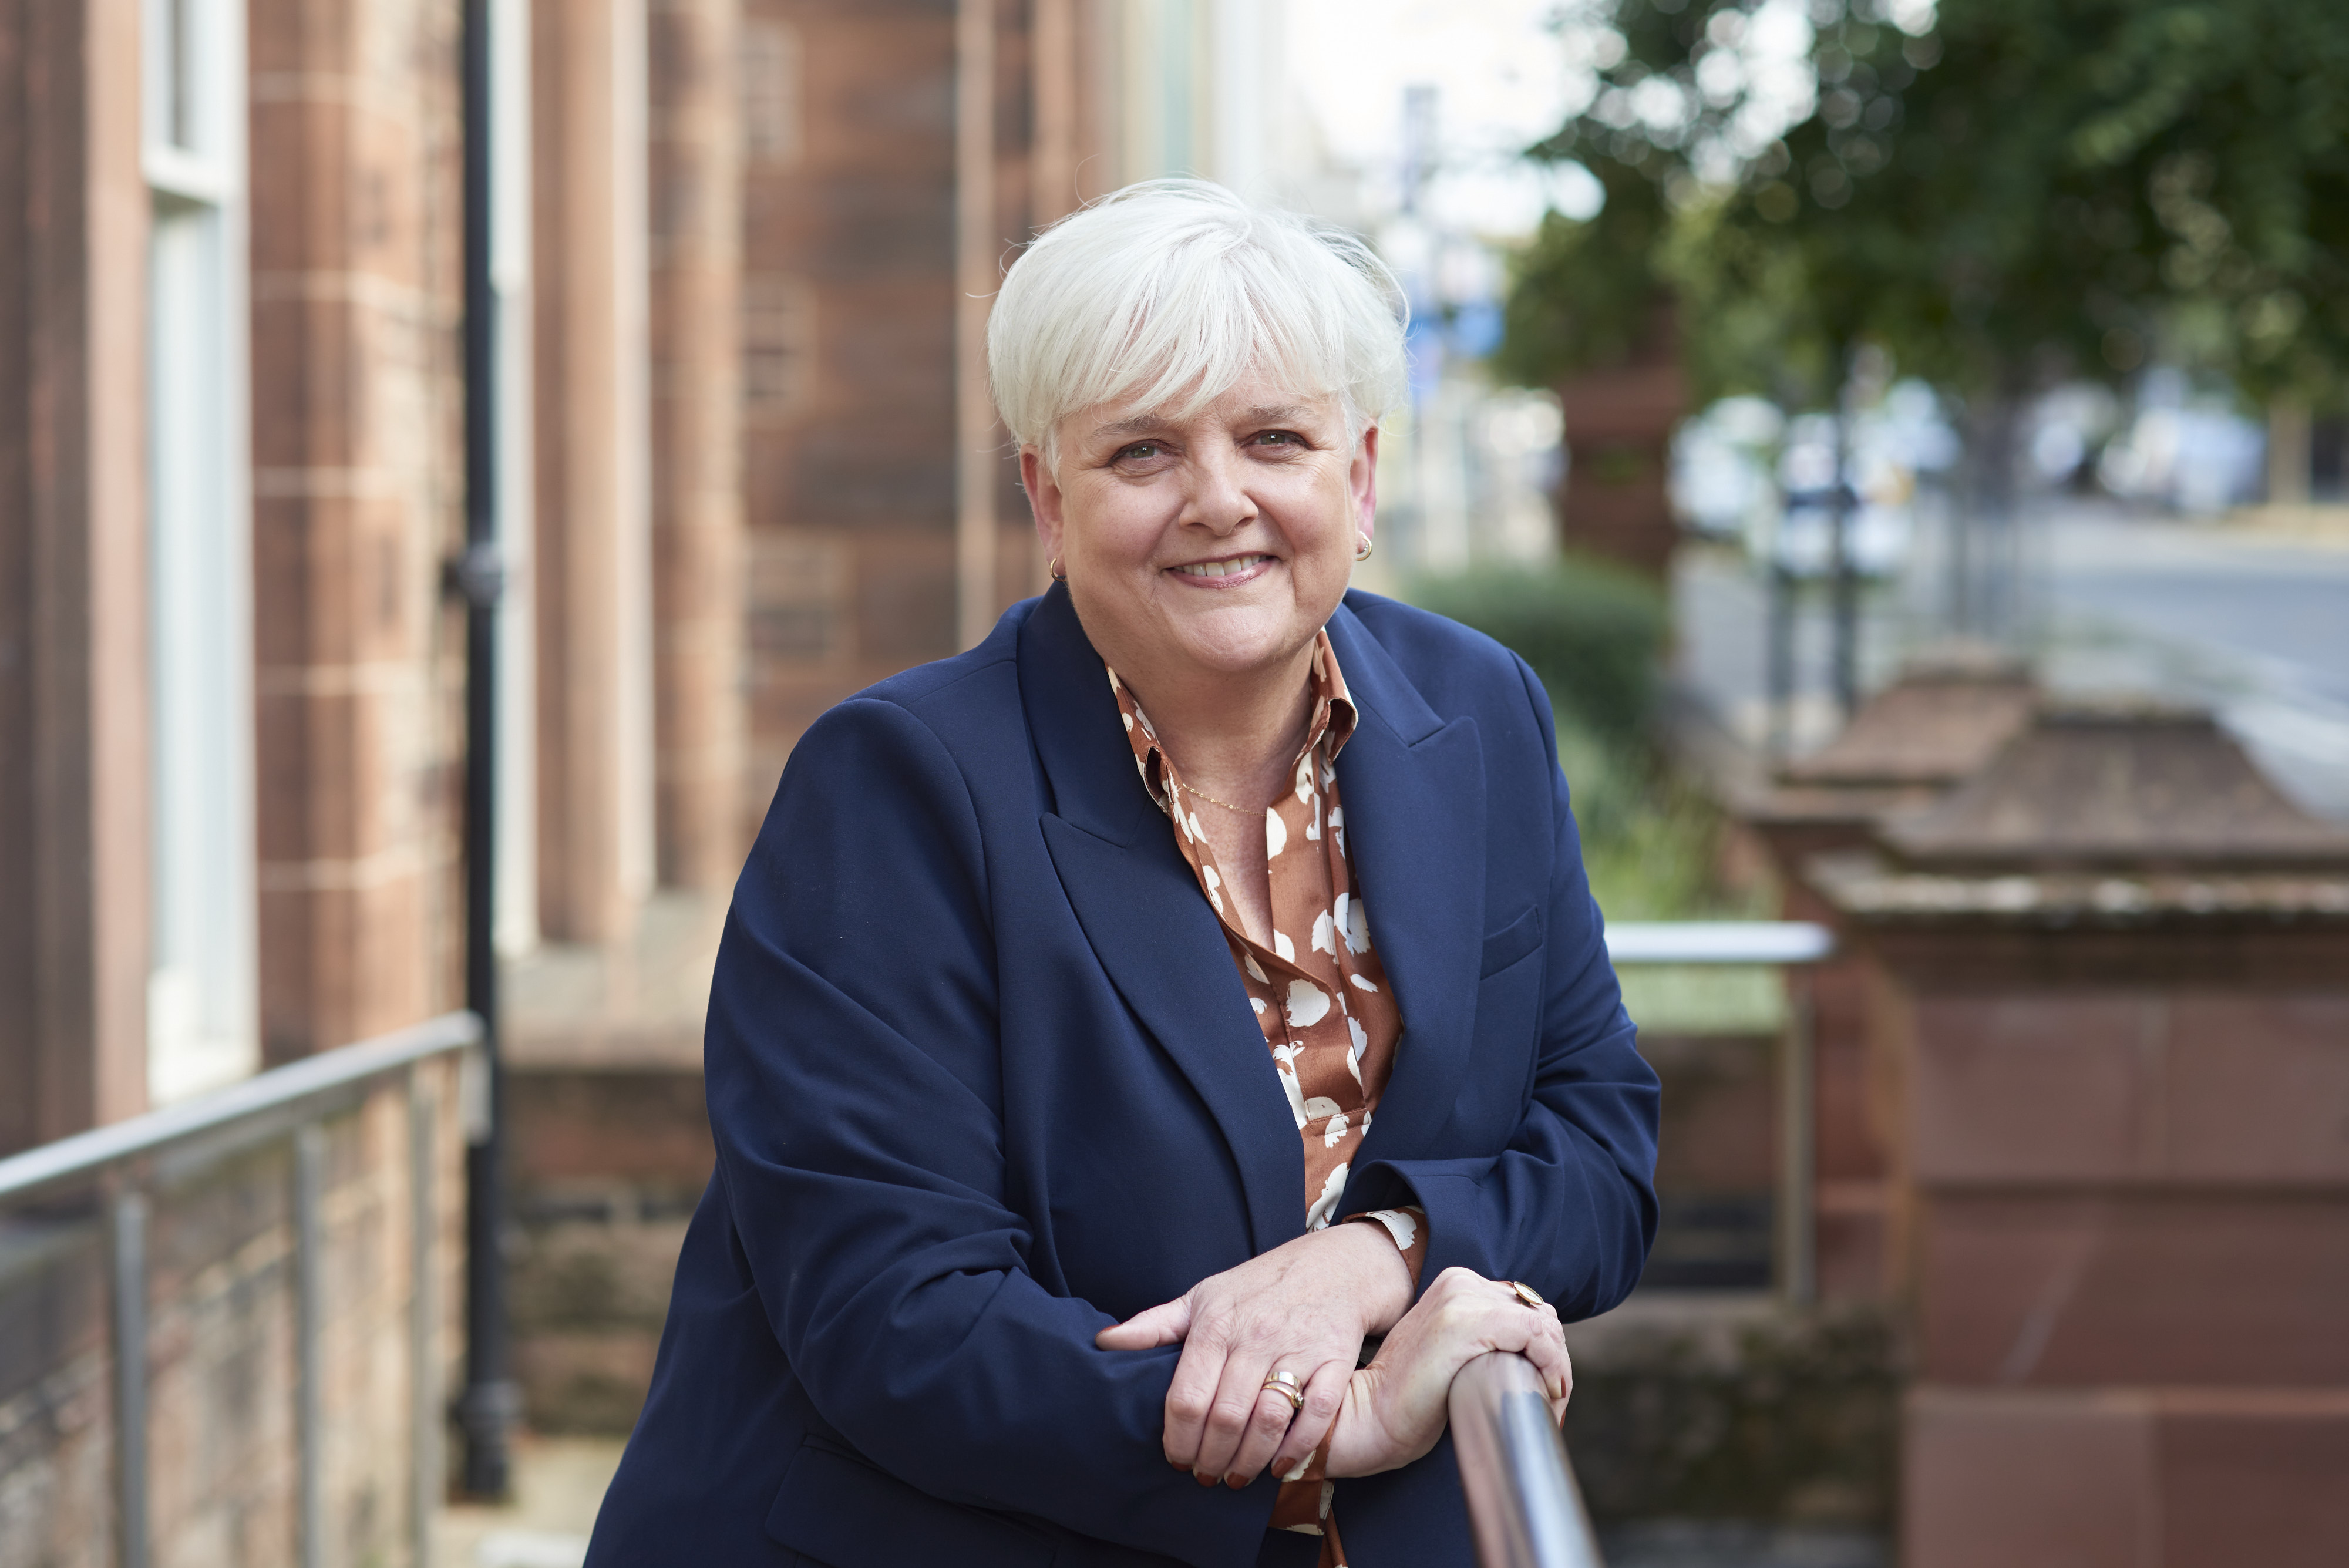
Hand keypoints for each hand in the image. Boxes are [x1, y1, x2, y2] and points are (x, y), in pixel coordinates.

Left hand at [1095, 1223, 1413, 1487]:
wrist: (1333, 1266)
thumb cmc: (1258, 1286)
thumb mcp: (1202, 1296)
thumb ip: (1154, 1325)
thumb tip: (1104, 1343)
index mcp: (1215, 1325)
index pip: (1187, 1398)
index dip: (1177, 1439)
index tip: (1175, 1460)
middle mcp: (1255, 1338)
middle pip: (1225, 1418)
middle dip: (1210, 1458)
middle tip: (1205, 1475)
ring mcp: (1297, 1350)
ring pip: (1267, 1421)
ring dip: (1248, 1461)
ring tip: (1235, 1477)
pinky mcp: (1334, 1362)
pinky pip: (1315, 1416)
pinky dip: (1297, 1448)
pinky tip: (1278, 1466)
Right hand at [1323, 1267, 1570, 1478]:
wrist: (1371, 1416)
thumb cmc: (1411, 1401)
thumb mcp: (1452, 1356)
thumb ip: (1483, 1340)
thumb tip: (1533, 1355)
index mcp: (1456, 1286)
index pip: (1526, 1308)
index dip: (1546, 1350)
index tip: (1545, 1390)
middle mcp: (1461, 1283)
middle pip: (1539, 1314)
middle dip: (1555, 1360)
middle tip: (1550, 1403)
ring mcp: (1462, 1299)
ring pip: (1543, 1324)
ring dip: (1557, 1368)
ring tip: (1549, 1406)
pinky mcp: (1466, 1322)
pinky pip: (1535, 1334)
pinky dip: (1553, 1365)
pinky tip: (1547, 1392)